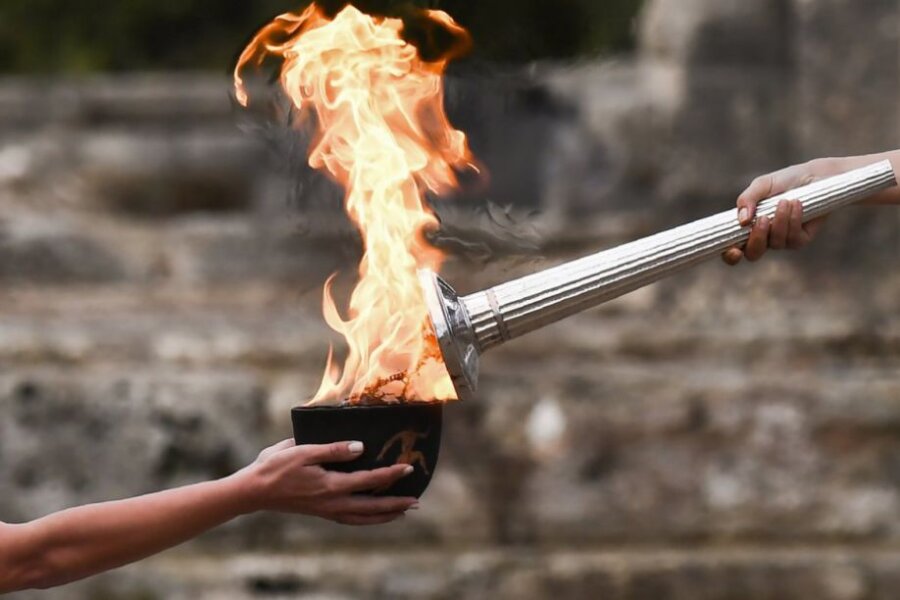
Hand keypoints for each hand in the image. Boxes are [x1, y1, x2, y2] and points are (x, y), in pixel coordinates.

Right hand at [237, 439, 417, 524]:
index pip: (369, 480)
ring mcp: (326, 509)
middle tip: (416, 501)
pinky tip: (372, 515)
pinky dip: (366, 519)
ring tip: (402, 512)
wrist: (254, 490)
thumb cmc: (276, 466)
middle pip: (372, 506)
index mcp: (331, 485)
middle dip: (396, 503)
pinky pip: (350, 519)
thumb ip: (333, 449)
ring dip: (384, 515)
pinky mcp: (320, 511)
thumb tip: (361, 447)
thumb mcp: (304, 450)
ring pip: (362, 517)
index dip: (390, 474)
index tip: (408, 468)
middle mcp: (332, 502)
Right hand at [722, 159, 837, 264]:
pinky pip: (793, 238)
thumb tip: (742, 221)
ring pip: (775, 243)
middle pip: (753, 254)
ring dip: (780, 221)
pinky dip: (794, 220)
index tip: (734, 250)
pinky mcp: (801, 239)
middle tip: (763, 218)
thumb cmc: (784, 181)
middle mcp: (763, 237)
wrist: (814, 176)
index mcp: (747, 227)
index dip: (730, 255)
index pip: (733, 248)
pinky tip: (797, 204)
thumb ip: (746, 199)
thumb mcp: (761, 185)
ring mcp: (782, 240)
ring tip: (785, 201)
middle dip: (757, 239)